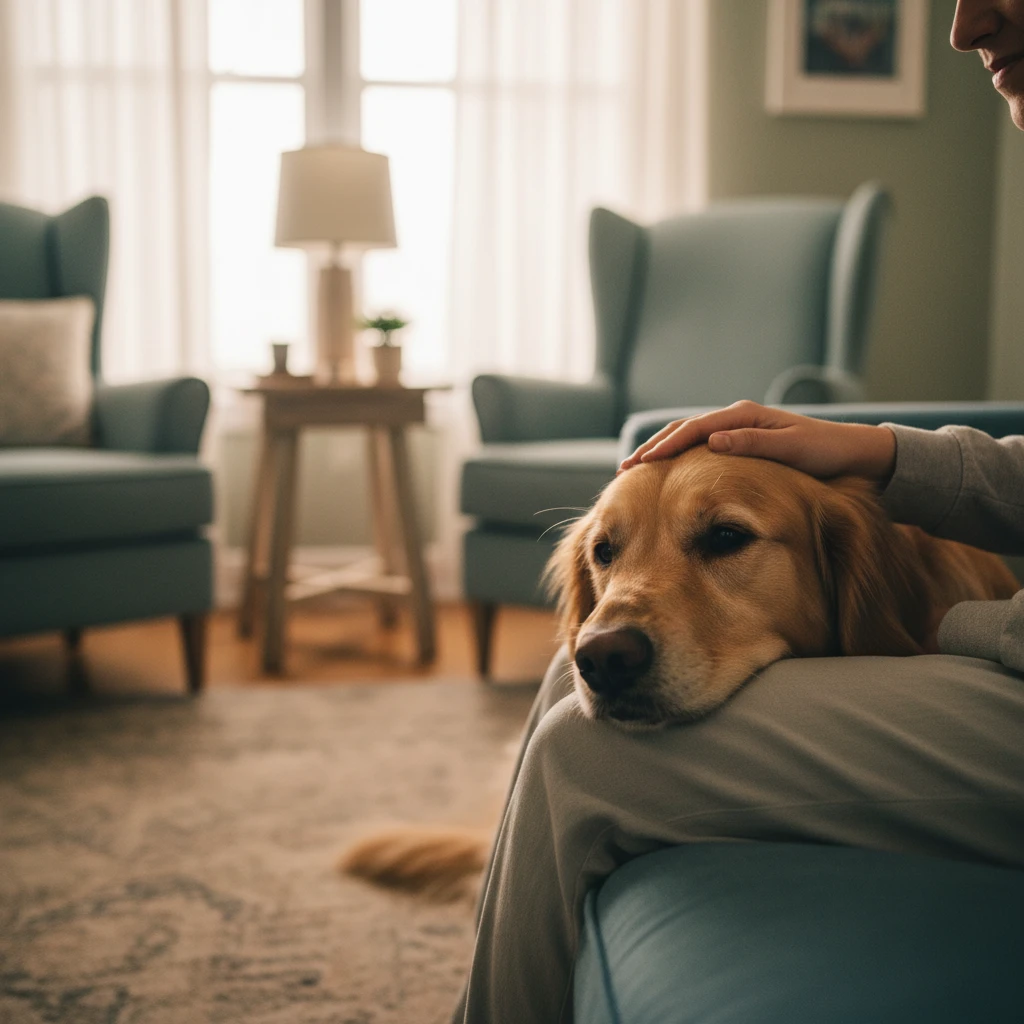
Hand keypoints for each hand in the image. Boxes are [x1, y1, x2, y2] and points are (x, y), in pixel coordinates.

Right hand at [619, 400, 896, 482]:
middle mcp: (737, 418)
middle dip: (654, 448)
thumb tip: (712, 441)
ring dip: (662, 451)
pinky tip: (667, 472)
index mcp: (745, 416)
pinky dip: (680, 456)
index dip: (666, 445)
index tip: (642, 462)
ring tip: (636, 469)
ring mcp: (738, 430)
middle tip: (625, 468)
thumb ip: (752, 444)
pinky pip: (701, 447)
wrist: (853, 453)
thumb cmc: (826, 452)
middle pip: (685, 430)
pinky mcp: (741, 442)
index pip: (695, 429)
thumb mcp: (792, 448)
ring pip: (690, 437)